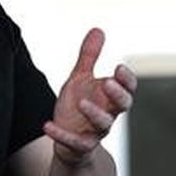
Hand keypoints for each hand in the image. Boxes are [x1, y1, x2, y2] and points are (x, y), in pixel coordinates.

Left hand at [45, 28, 136, 165]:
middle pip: (123, 105)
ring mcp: (96, 131)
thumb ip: (89, 56)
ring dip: (94, 114)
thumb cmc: (78, 105)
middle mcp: (108, 113)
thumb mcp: (80, 78)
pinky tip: (47, 126)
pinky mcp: (81, 145)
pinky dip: (62, 135)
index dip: (127, 79)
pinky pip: (76, 143)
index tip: (118, 67)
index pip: (128, 87)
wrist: (68, 137)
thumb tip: (98, 29)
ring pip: (103, 124)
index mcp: (110, 97)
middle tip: (109, 83)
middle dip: (118, 95)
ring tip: (82, 102)